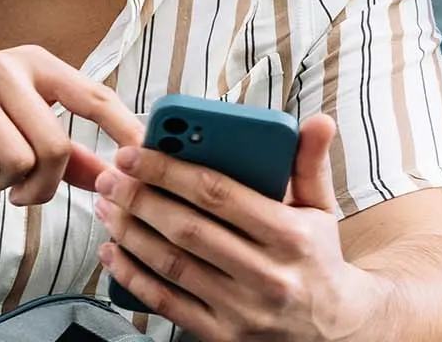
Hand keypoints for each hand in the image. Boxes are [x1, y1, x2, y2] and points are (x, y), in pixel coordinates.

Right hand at [0, 44, 144, 205]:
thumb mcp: (14, 128)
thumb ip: (68, 153)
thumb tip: (118, 176)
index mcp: (35, 64)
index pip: (95, 97)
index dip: (125, 130)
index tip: (146, 158)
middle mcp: (6, 67)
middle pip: (54, 148)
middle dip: (42, 185)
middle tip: (21, 193)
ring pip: (17, 163)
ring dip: (2, 184)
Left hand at [93, 115, 382, 340]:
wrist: (334, 329)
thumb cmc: (317, 258)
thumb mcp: (321, 209)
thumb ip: (311, 164)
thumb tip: (318, 121)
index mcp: (291, 236)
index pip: (219, 194)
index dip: (170, 170)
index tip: (136, 154)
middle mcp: (268, 276)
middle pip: (188, 230)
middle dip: (140, 199)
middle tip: (112, 178)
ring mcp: (243, 310)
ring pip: (172, 265)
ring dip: (130, 233)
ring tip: (108, 208)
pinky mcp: (222, 335)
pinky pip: (167, 303)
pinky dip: (133, 276)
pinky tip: (113, 253)